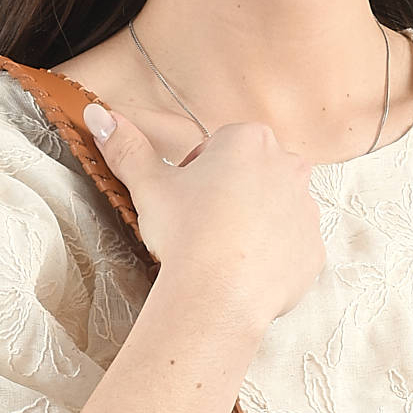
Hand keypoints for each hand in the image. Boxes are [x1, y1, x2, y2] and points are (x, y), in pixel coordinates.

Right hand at [82, 103, 325, 323]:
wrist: (218, 298)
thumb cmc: (186, 236)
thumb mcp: (149, 187)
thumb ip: (127, 148)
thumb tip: (98, 115)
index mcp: (249, 139)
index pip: (220, 148)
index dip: (197, 175)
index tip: (185, 202)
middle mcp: (288, 166)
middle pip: (253, 176)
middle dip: (231, 196)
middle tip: (203, 230)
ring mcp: (306, 211)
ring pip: (276, 212)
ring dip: (254, 226)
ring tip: (225, 255)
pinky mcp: (313, 252)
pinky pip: (292, 250)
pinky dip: (273, 260)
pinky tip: (246, 275)